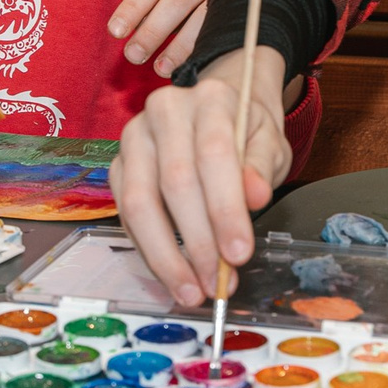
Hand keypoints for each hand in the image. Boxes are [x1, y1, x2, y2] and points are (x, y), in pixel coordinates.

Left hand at [106, 0, 219, 75]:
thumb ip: (157, 2)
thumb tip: (128, 30)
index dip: (133, 6)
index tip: (115, 32)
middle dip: (153, 30)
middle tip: (133, 56)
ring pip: (202, 16)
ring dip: (177, 46)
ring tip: (159, 69)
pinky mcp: (247, 4)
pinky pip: (222, 29)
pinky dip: (201, 48)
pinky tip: (188, 65)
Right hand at [113, 47, 291, 306]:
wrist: (218, 113)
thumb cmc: (246, 132)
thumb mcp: (269, 143)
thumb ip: (262, 168)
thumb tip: (255, 197)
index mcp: (209, 98)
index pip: (214, 154)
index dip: (225, 209)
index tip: (239, 254)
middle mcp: (164, 110)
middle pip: (175, 182)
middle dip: (198, 241)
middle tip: (217, 282)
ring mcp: (134, 138)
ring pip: (140, 203)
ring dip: (166, 255)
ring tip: (192, 290)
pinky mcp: (117, 165)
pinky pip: (126, 215)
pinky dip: (149, 250)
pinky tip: (172, 274)